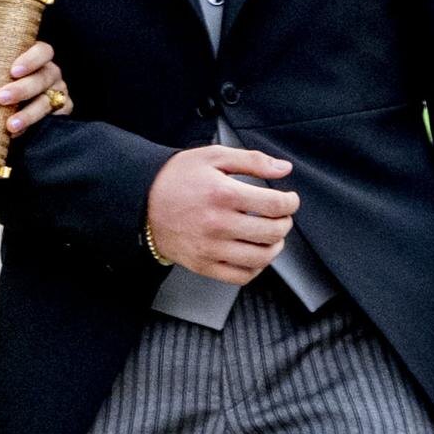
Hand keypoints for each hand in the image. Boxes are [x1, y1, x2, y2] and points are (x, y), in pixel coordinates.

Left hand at [0, 40, 72, 135]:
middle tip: (1, 97)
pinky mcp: (60, 113)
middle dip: (23, 89)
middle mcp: (49, 72)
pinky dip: (36, 126)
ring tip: (10, 125)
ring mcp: (57, 93)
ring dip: (29, 114)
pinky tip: (17, 133)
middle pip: (43, 77)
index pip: (42, 51)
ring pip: (47, 101)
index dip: (32, 59)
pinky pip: (52, 120)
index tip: (13, 71)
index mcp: (34, 56)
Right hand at [145, 144, 297, 283]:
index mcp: (222, 193)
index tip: (290, 199)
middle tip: (282, 216)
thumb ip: (251, 160)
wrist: (142, 201)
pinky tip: (255, 253)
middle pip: (272, 232)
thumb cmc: (176, 177)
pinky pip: (242, 276)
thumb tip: (283, 169)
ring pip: (261, 257)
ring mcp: (211, 248)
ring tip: (272, 235)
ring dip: (275, 246)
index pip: (274, 204)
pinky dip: (257, 267)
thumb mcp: (212, 156)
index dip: (290, 202)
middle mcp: (218, 224)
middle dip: (285, 222)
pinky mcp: (204, 265)